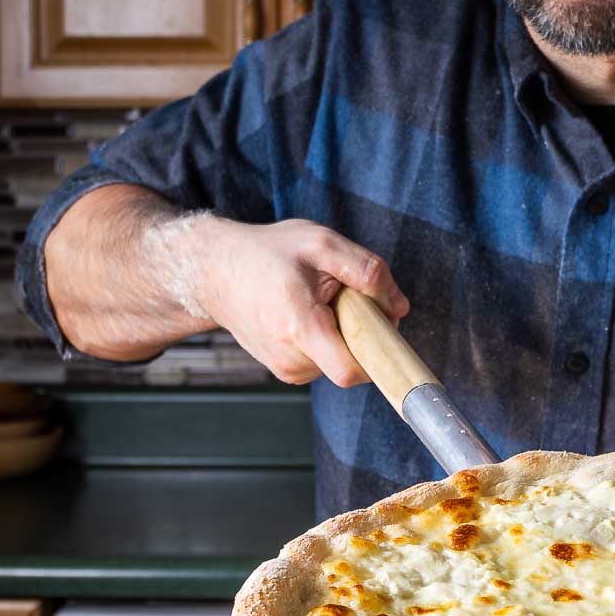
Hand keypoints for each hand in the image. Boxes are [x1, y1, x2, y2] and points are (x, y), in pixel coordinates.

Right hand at [190, 217, 409, 386]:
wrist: (215, 270)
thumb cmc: (269, 253)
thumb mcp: (323, 244)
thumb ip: (368, 272)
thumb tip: (399, 307)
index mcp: (300, 328)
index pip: (351, 371)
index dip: (378, 354)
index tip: (386, 329)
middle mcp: (290, 359)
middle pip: (352, 362)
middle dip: (361, 331)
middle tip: (341, 294)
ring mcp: (285, 369)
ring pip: (340, 361)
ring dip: (342, 333)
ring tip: (316, 300)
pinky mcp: (285, 370)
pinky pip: (325, 360)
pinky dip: (327, 338)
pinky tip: (307, 312)